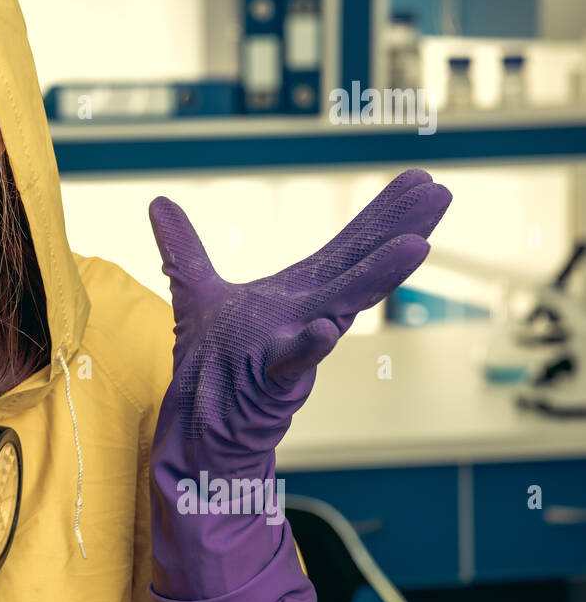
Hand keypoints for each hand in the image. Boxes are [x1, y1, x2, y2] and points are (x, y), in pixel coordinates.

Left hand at [150, 168, 451, 458]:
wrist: (205, 423)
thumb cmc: (213, 362)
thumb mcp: (195, 293)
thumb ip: (184, 249)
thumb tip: (160, 202)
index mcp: (297, 291)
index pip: (347, 246)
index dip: (382, 212)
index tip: (420, 178)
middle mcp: (307, 312)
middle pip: (358, 263)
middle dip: (399, 227)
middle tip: (441, 192)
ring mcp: (294, 344)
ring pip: (340, 305)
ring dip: (377, 276)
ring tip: (417, 245)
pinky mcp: (273, 379)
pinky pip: (293, 361)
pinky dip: (309, 346)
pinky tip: (326, 329)